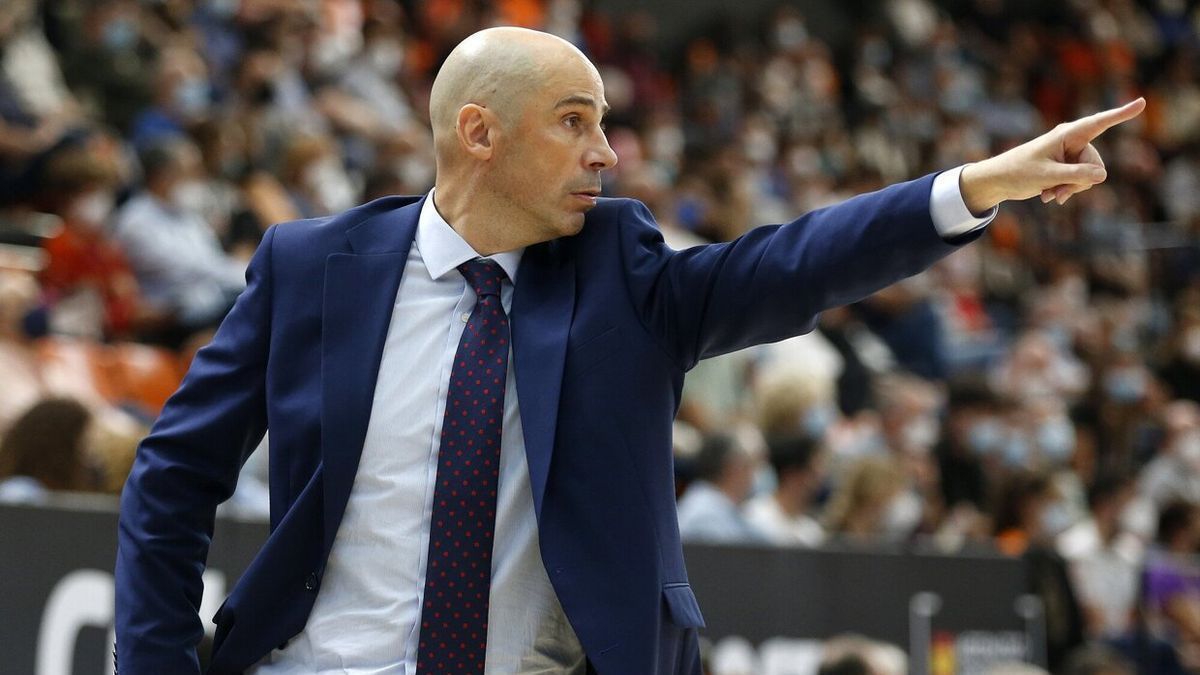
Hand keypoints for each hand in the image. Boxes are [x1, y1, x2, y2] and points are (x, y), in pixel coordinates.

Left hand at [959, 97, 1146, 212]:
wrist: (999, 181)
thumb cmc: (1018, 172)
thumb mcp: (1048, 176)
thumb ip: (1076, 175)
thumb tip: (1103, 175)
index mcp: (1067, 134)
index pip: (1100, 123)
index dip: (1122, 113)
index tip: (1143, 101)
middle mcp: (1072, 142)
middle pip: (1095, 164)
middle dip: (1080, 182)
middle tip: (1057, 191)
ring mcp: (1070, 155)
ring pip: (1088, 177)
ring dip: (1070, 189)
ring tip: (1050, 194)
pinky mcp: (1066, 167)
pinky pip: (1079, 182)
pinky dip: (1065, 191)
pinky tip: (1048, 196)